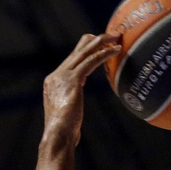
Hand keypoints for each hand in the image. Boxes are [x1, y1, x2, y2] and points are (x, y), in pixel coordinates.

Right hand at [42, 33, 121, 149]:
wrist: (57, 134)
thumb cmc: (64, 131)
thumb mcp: (67, 111)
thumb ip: (70, 101)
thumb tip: (75, 105)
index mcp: (53, 81)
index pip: (71, 59)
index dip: (86, 50)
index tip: (100, 45)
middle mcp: (57, 75)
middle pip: (77, 50)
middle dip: (95, 40)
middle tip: (112, 35)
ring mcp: (63, 76)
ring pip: (84, 52)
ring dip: (101, 42)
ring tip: (117, 37)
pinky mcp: (73, 79)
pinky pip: (91, 61)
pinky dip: (104, 54)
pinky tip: (116, 50)